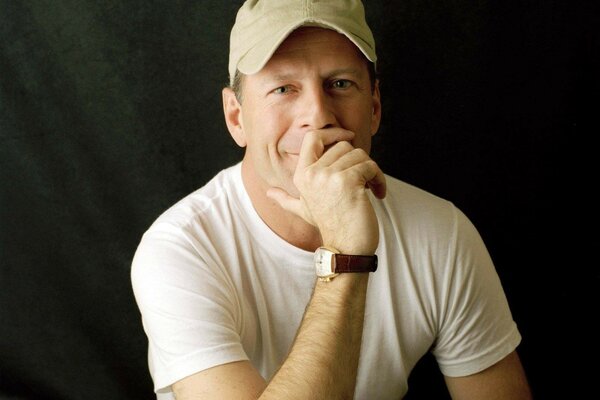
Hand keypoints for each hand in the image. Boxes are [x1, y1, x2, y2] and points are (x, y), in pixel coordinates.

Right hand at [267, 128, 385, 254]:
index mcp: (301, 175)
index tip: (348, 137)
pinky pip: (370, 166)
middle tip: (363, 180)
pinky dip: (379, 179)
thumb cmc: (329, 226)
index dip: (332, 132)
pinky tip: (378, 194)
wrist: (345, 248)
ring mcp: (329, 177)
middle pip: (343, 145)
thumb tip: (268, 193)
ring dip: (371, 171)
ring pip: (359, 154)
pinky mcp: (348, 182)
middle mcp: (312, 174)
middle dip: (357, 161)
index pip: (313, 137)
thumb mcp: (303, 210)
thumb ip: (286, 199)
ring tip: (371, 188)